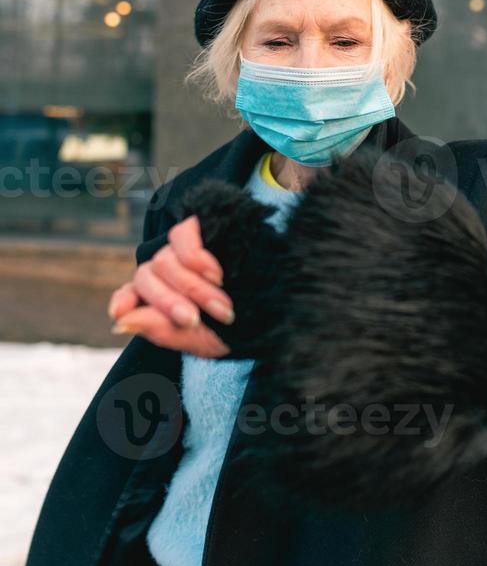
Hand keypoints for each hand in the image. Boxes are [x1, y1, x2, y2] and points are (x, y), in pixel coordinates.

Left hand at [107, 215, 234, 357]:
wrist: (288, 300)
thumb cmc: (246, 323)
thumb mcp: (205, 339)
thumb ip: (163, 331)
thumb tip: (119, 323)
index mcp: (168, 298)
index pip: (132, 293)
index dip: (125, 300)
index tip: (121, 313)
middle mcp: (171, 270)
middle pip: (147, 278)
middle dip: (168, 303)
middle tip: (194, 320)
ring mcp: (185, 248)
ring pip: (163, 261)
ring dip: (192, 288)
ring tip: (223, 307)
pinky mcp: (203, 226)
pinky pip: (182, 237)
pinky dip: (195, 258)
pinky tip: (215, 274)